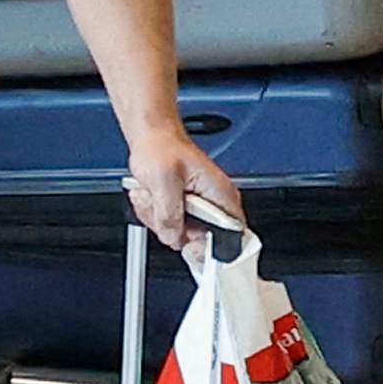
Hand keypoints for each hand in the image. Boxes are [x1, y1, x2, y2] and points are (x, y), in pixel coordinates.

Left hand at [130, 135, 247, 248]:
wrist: (151, 136)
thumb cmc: (162, 148)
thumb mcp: (163, 181)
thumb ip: (169, 214)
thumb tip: (173, 236)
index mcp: (221, 195)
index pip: (231, 238)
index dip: (208, 247)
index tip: (186, 242)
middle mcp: (214, 204)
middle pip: (199, 240)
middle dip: (172, 228)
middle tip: (160, 206)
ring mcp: (199, 208)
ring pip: (179, 234)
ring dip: (158, 219)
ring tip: (154, 195)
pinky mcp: (184, 209)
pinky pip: (168, 226)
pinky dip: (154, 215)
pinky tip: (152, 196)